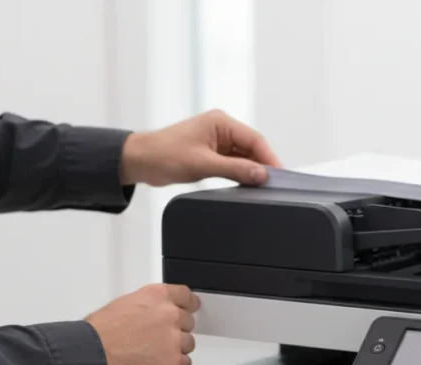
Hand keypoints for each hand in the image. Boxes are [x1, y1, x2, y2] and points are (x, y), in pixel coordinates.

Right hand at [85, 284, 200, 364]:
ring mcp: (174, 340)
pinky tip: (156, 364)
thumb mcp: (125, 304)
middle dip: (175, 330)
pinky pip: (185, 364)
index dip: (188, 305)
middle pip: (188, 322)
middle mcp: (170, 315)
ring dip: (174, 349)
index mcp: (158, 296)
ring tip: (150, 353)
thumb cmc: (100, 333)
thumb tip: (156, 315)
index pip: (186, 296)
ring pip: (187, 344)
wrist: (92, 356)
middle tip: (156, 338)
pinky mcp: (174, 363)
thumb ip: (149, 307)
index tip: (190, 308)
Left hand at [119, 109, 280, 187]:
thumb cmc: (164, 155)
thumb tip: (261, 174)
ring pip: (245, 157)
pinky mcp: (213, 153)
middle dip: (262, 165)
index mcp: (220, 122)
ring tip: (260, 187)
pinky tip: (246, 184)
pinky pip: (234, 163)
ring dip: (251, 170)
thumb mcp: (202, 164)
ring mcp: (217, 141)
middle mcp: (221, 128)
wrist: (140, 161)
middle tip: (273, 185)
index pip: (254, 139)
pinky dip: (241, 173)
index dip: (269, 158)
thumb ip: (235, 169)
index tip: (280, 175)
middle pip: (252, 148)